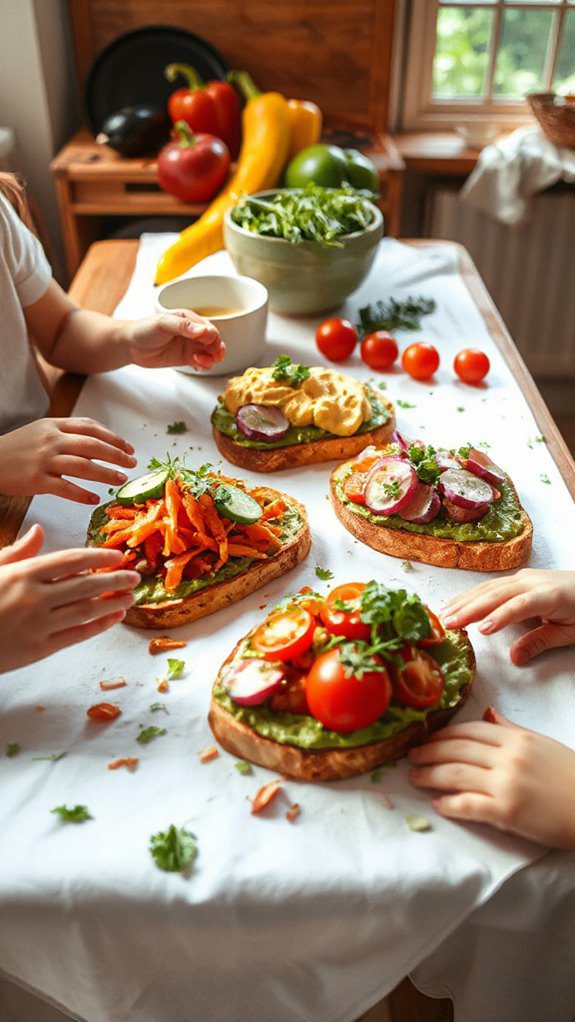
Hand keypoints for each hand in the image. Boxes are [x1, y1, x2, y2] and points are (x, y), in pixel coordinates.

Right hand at [0, 418, 136, 504]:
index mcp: (54, 425)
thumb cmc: (18, 447)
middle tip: (132, 463)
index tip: (128, 448)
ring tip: (120, 479)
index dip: (113, 437)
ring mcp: (44, 460)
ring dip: (105, 473)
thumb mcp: (41, 431)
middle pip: (92, 445)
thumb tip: (100, 442)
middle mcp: (51, 440)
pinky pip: (64, 488)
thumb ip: (68, 433)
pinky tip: (94, 499)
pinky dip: (81, 494)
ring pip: (83, 466)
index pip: (90, 427)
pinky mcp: (36, 480)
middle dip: (116, 454)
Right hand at [0, 525, 139, 671]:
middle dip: (114, 578)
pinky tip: (114, 617)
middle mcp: (34, 598)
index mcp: (23, 573)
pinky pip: (77, 635)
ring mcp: (38, 625)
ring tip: (130, 595)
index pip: (70, 560)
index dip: (98, 557)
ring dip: (112, 602)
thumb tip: (38, 530)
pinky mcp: (39, 649)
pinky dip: (99, 625)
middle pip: (85, 584)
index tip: (116, 555)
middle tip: (134, 574)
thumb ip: (18, 551)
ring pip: (86, 610)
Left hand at [123, 310, 225, 370]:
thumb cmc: (145, 329)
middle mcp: (193, 332)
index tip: (207, 342)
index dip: (212, 336)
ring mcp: (190, 346)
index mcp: (189, 319)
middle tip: (212, 356)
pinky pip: (202, 362)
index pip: (209, 328)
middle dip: (216, 349)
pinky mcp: (187, 358)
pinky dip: (204, 365)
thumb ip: (183, 326)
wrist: (131, 345)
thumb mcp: (163, 324)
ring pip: (211, 353)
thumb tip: (203, 330)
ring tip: (200, 361)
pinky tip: (197, 365)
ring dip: (211, 358)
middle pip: (214, 341)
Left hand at [408, 708, 574, 848]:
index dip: (442, 734)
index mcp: (516, 738)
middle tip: (410, 756)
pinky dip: (449, 804)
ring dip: (430, 775)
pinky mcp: (507, 812)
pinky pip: (468, 804)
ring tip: (415, 777)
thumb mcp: (541, 744)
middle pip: (456, 749)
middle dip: (428, 752)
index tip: (426, 738)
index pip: (468, 731)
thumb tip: (488, 715)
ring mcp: (506, 784)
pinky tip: (438, 804)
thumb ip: (511, 730)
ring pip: (455, 774)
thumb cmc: (569, 777)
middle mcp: (508, 757)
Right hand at [442, 570, 574, 664]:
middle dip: (470, 609)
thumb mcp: (570, 632)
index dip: (498, 617)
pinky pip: (490, 585)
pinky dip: (471, 595)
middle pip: (496, 594)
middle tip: (447, 624)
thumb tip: (514, 657)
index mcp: (548, 595)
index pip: (519, 606)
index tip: (480, 631)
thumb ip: (541, 642)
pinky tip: (457, 603)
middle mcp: (531, 581)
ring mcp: (522, 577)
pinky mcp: (517, 578)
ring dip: (464, 601)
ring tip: (443, 616)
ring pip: (488, 588)